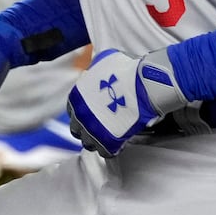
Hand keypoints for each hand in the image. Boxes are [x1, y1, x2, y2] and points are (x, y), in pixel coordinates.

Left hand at [66, 48, 187, 156]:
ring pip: (89, 143)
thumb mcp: (103, 62)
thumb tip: (95, 73)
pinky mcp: (107, 143)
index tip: (92, 113)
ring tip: (110, 135)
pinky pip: (106, 152)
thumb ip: (95, 71)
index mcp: (76, 98)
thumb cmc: (126, 70)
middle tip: (100, 126)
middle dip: (87, 128)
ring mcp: (92, 131)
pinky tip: (120, 143)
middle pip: (77, 130)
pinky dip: (112, 149)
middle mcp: (80, 116)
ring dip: (98, 141)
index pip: (73, 111)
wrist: (142, 84)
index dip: (83, 113)